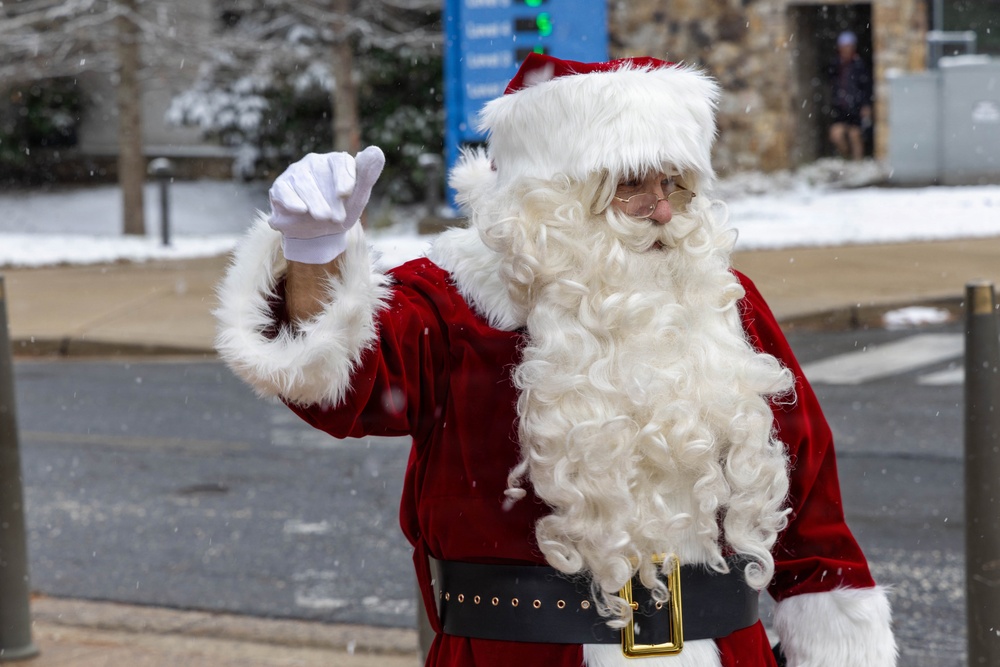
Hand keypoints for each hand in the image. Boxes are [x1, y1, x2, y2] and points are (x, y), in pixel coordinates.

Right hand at [268, 146, 384, 262]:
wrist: (319, 231)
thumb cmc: (342, 209)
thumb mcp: (358, 196)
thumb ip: (367, 175)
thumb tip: (377, 151)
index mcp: (336, 162)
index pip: (340, 161)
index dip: (344, 176)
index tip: (346, 193)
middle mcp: (314, 163)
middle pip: (320, 173)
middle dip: (329, 197)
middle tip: (337, 217)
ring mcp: (296, 173)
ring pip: (302, 182)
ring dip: (314, 201)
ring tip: (323, 217)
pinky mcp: (281, 187)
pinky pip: (284, 189)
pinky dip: (291, 200)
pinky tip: (300, 210)